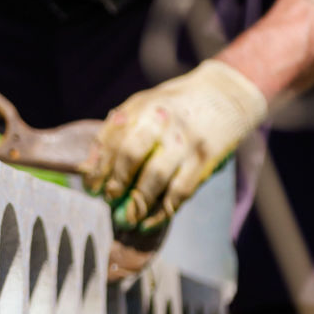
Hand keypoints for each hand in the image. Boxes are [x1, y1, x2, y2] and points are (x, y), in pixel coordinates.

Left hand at [82, 60, 266, 231]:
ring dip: (139, 202)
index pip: (112, 139)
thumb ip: (115, 132)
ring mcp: (185, 139)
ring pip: (156, 177)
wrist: (227, 92)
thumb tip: (86, 168)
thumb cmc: (175, 105)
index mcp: (142, 107)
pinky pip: (181, 190)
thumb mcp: (144, 106)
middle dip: (116, 184)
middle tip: (110, 200)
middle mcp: (162, 120)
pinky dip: (164, 210)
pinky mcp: (205, 157)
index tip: (92, 188)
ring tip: (130, 217)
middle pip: (130, 155)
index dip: (98, 168)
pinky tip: (152, 220)